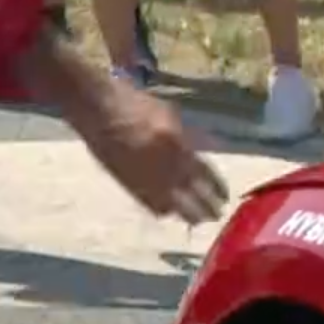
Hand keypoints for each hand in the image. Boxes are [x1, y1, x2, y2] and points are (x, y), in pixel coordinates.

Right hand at [72, 79, 228, 224]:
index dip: (216, 189)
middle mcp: (163, 166)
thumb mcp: (170, 116)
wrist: (99, 110)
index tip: (224, 198)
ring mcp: (144, 178)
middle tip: (214, 215)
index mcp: (177, 146)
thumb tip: (198, 156)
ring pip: (171, 205)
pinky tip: (167, 211)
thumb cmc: (135, 105)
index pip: (204, 175)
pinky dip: (161, 209)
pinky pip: (148, 203)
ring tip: (194, 219)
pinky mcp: (127, 184)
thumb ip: (186, 139)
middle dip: (205, 208)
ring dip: (185, 213)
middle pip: (191, 197)